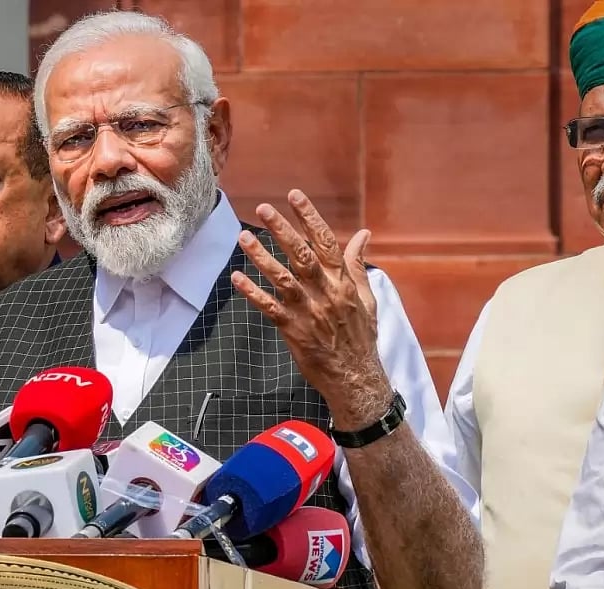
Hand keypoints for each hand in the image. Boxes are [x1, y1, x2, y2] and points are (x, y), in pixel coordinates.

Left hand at [231, 189, 390, 428]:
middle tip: (263, 209)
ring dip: (262, 257)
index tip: (295, 196)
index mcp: (342, 282)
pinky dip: (252, 293)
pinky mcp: (292, 330)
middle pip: (302, 255)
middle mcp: (325, 293)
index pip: (326, 242)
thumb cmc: (360, 335)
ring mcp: (307, 311)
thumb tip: (363, 234)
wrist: (355, 376)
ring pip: (282, 279)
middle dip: (282, 230)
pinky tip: (237, 278)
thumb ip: (357, 264)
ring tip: (243, 237)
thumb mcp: (366, 297)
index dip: (310, 217)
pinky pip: (269, 308)